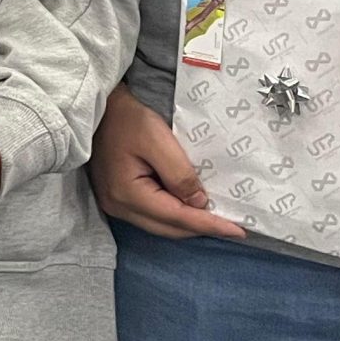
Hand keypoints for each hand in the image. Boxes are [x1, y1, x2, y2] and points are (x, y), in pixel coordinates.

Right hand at [87, 83, 244, 240]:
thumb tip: (199, 203)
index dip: (209, 225)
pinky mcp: (117, 199)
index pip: (176, 217)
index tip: (239, 231)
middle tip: (230, 225)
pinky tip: (188, 206)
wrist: (101, 109)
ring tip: (213, 218)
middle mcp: (119, 207)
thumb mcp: (158, 139)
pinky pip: (151, 216)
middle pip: (168, 228)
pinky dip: (173, 215)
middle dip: (200, 228)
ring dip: (187, 223)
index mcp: (127, 194)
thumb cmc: (128, 120)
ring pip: (160, 226)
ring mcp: (115, 205)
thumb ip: (180, 174)